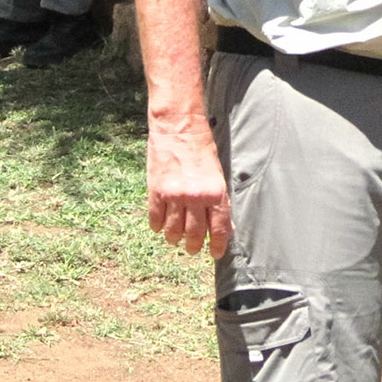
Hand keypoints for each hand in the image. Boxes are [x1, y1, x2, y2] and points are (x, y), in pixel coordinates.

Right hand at [147, 118, 231, 258]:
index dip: (218, 245)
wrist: (179, 128)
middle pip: (195, 234)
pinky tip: (161, 226)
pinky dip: (158, 227)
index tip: (215, 254)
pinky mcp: (155, 192)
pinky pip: (156, 220)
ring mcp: (173, 196)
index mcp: (215, 192)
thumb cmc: (202, 149)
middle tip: (194, 249)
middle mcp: (195, 197)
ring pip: (174, 232)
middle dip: (195, 246)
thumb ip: (220, 201)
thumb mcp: (218, 175)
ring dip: (175, 239)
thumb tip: (226, 226)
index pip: (219, 228)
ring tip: (176, 239)